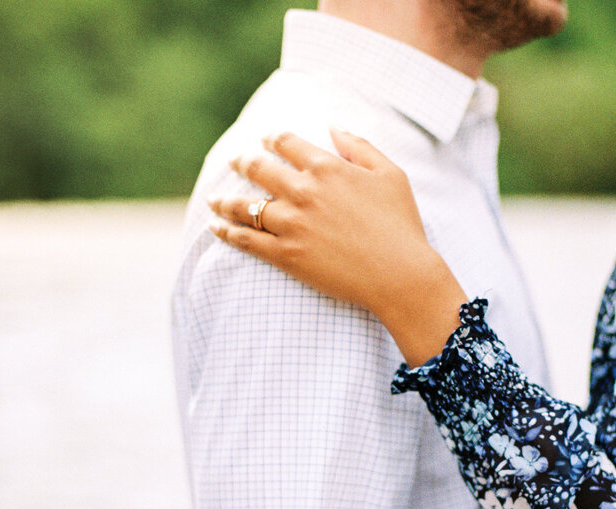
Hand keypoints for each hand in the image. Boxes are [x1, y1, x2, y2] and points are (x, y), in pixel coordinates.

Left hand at [208, 130, 467, 365]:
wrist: (400, 275)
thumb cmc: (401, 225)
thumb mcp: (391, 175)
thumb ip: (360, 146)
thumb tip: (333, 126)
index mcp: (327, 167)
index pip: (286, 142)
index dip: (271, 138)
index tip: (265, 139)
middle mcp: (304, 191)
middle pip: (258, 168)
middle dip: (242, 162)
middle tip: (233, 161)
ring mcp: (292, 224)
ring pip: (246, 205)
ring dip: (225, 200)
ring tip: (213, 199)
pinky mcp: (286, 254)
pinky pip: (247, 239)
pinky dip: (227, 232)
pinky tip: (215, 227)